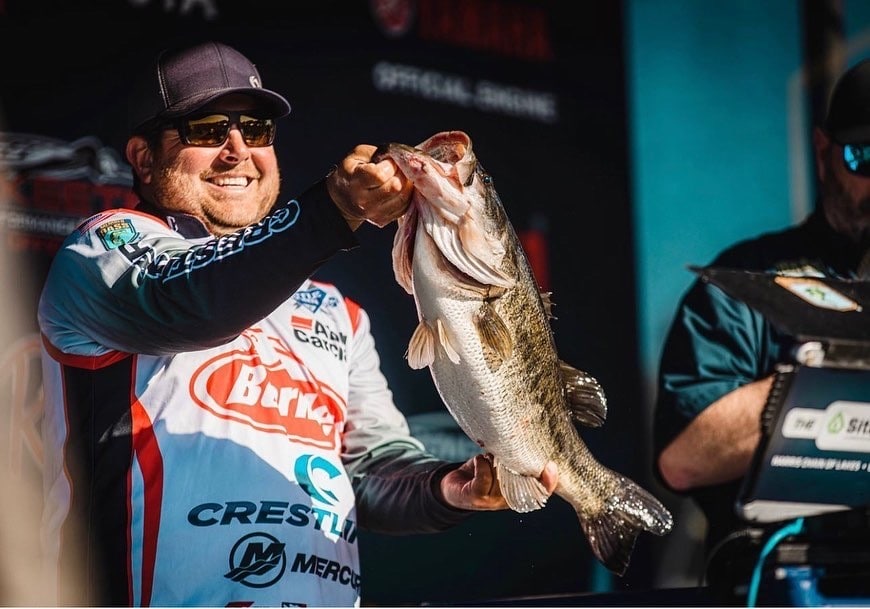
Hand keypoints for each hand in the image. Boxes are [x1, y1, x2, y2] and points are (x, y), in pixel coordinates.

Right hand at [326, 144, 413, 229]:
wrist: (342, 199)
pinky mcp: (383, 220)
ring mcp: (374, 213)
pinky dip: (405, 196)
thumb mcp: (357, 155)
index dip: (390, 165)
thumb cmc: (351, 173)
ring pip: (403, 198)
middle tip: (397, 169)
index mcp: (356, 182)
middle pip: (395, 187)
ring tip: (398, 177)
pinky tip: (398, 189)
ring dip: (406, 185)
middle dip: (401, 174)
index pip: (380, 175)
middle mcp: (364, 201)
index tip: (389, 161)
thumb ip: (378, 153)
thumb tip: (398, 158)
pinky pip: (404, 207)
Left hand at [439, 454, 558, 510]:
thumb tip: (524, 431)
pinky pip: (484, 476)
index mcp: (520, 491)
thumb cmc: (480, 470)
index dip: (549, 481)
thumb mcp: (499, 462)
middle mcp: (509, 499)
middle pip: (522, 481)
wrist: (452, 488)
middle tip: (513, 446)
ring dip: (494, 459)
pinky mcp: (477, 497)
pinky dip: (481, 463)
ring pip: (501, 474)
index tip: (552, 466)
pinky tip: (478, 460)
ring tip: (488, 456)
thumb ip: (512, 456)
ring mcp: (493, 501)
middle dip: (520, 461)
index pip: (541, 490)